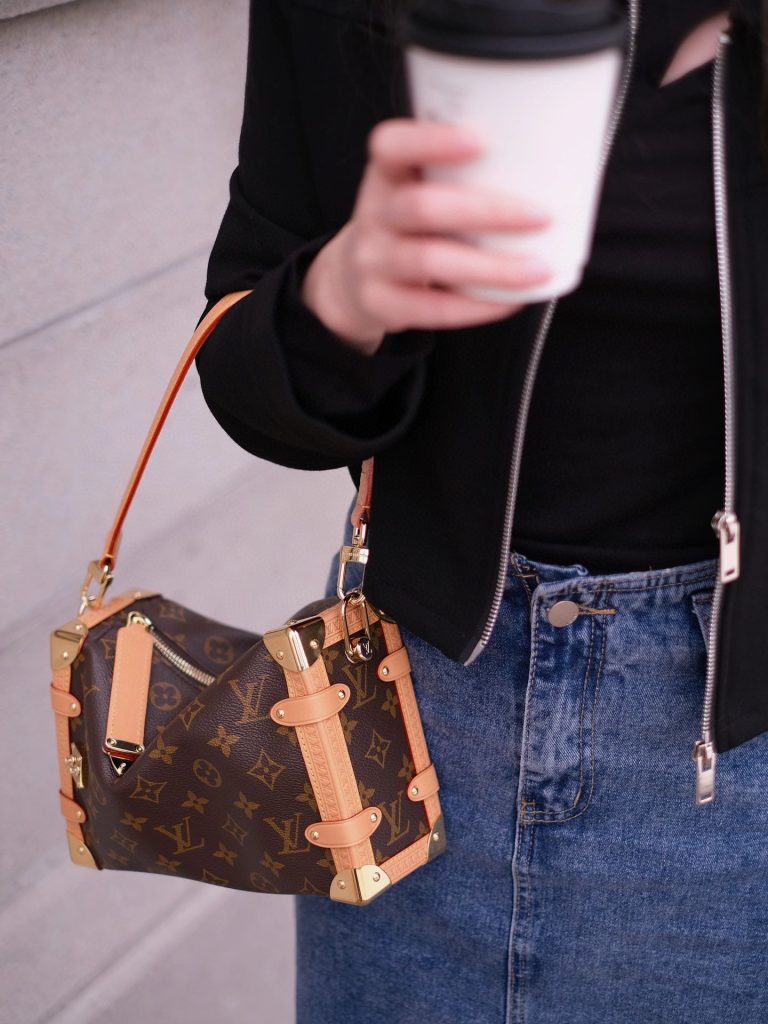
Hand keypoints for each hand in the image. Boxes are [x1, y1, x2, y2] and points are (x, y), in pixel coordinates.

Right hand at [300, 118, 552, 354]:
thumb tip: (550, 170)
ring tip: (539, 269)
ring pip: (432, 262)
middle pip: (423, 208)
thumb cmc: (408, 227)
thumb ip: (458, 177)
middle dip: (487, 212)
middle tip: (541, 216)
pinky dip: (477, 306)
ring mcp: (373, 261)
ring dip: (492, 267)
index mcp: (386, 175)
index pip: (391, 147)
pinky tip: (511, 301)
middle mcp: (374, 214)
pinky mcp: (381, 302)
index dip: (430, 141)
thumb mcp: (414, 189)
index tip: (481, 139)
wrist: (351, 280)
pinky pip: (433, 308)